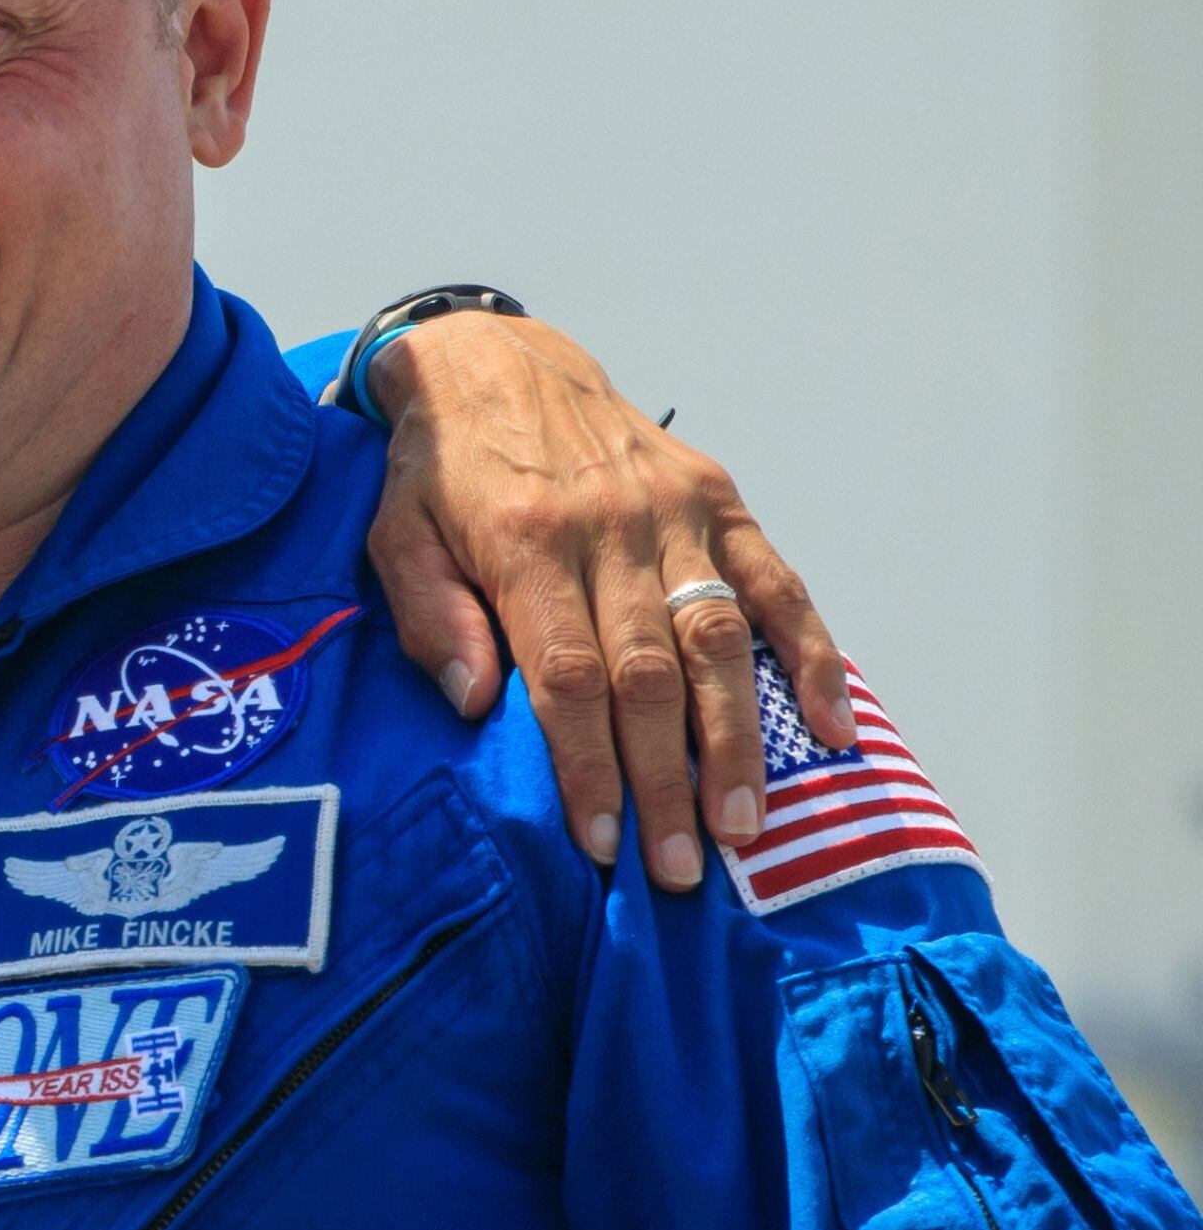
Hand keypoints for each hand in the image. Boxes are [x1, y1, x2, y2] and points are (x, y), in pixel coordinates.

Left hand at [366, 311, 855, 889]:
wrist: (494, 361)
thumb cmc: (436, 469)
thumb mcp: (395, 533)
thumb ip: (427, 616)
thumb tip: (472, 702)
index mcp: (527, 542)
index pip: (567, 675)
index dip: (587, 764)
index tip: (600, 841)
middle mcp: (613, 528)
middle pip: (650, 674)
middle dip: (667, 780)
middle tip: (682, 868)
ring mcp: (676, 513)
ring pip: (720, 639)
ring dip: (739, 740)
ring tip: (748, 827)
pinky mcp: (719, 499)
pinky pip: (778, 584)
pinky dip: (813, 657)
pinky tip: (834, 728)